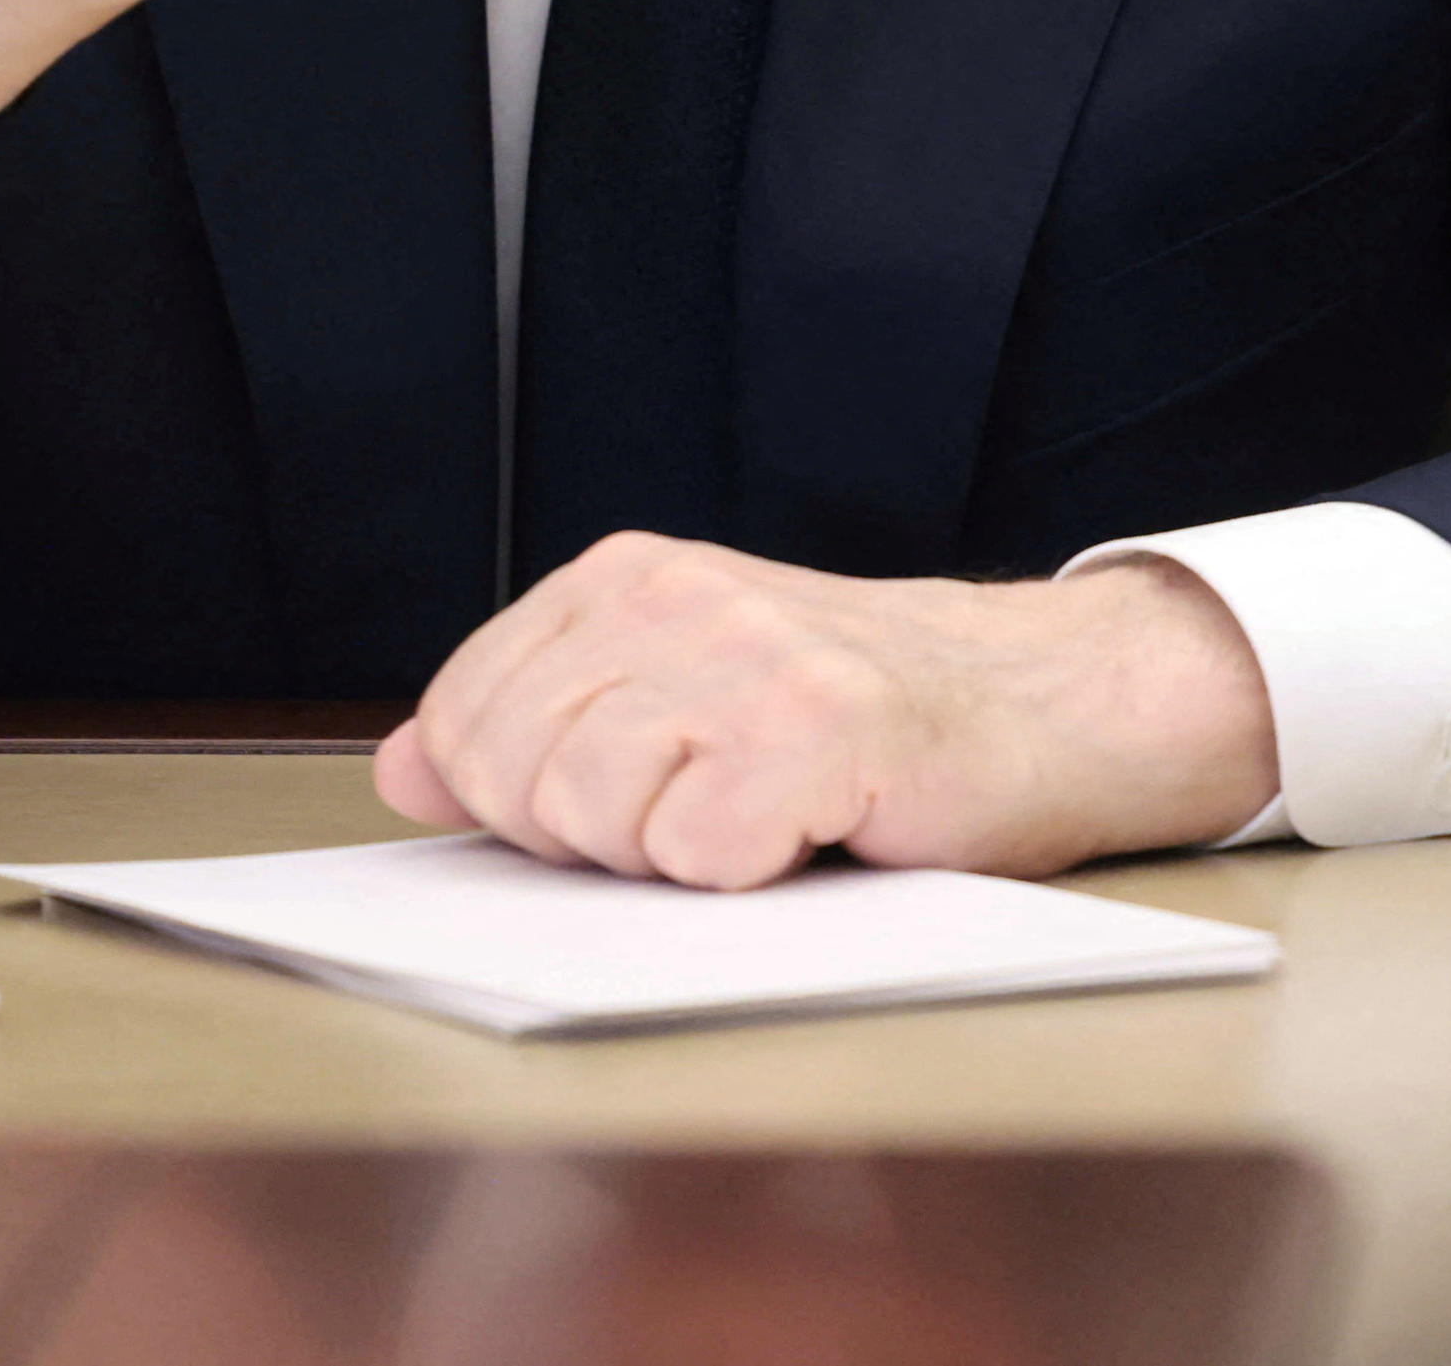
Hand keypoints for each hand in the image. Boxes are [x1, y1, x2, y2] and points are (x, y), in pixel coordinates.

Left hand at [372, 538, 1281, 887]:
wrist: (1045, 701)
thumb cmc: (857, 717)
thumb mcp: (676, 693)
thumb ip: (536, 722)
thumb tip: (404, 769)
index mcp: (623, 577)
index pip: (462, 719)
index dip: (511, 804)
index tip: (612, 805)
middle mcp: (675, 593)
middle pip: (517, 776)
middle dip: (589, 840)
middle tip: (698, 816)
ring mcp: (749, 652)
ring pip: (594, 814)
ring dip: (670, 857)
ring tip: (755, 817)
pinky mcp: (821, 724)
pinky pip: (699, 849)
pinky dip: (745, 873)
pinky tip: (806, 829)